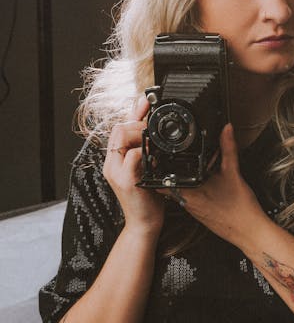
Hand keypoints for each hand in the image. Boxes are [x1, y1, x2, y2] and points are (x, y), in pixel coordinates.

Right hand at [103, 96, 164, 234]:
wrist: (144, 223)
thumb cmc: (147, 197)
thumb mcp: (146, 168)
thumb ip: (146, 148)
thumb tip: (152, 130)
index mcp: (116, 159)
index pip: (121, 126)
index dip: (134, 111)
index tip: (147, 99)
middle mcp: (112, 163)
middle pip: (119, 128)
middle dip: (138, 124)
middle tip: (153, 131)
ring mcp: (117, 172)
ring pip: (122, 137)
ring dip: (140, 135)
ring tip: (152, 144)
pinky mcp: (127, 181)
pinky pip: (133, 155)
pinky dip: (144, 151)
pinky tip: (153, 156)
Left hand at [168, 124, 265, 246]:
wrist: (250, 232)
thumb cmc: (241, 209)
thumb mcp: (233, 173)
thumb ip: (228, 148)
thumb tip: (226, 130)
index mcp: (191, 192)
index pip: (163, 180)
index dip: (159, 168)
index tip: (159, 157)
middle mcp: (188, 202)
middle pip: (170, 184)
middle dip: (170, 171)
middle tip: (172, 159)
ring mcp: (194, 210)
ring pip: (180, 191)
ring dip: (182, 180)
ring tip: (190, 170)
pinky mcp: (201, 214)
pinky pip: (190, 198)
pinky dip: (193, 189)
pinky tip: (205, 185)